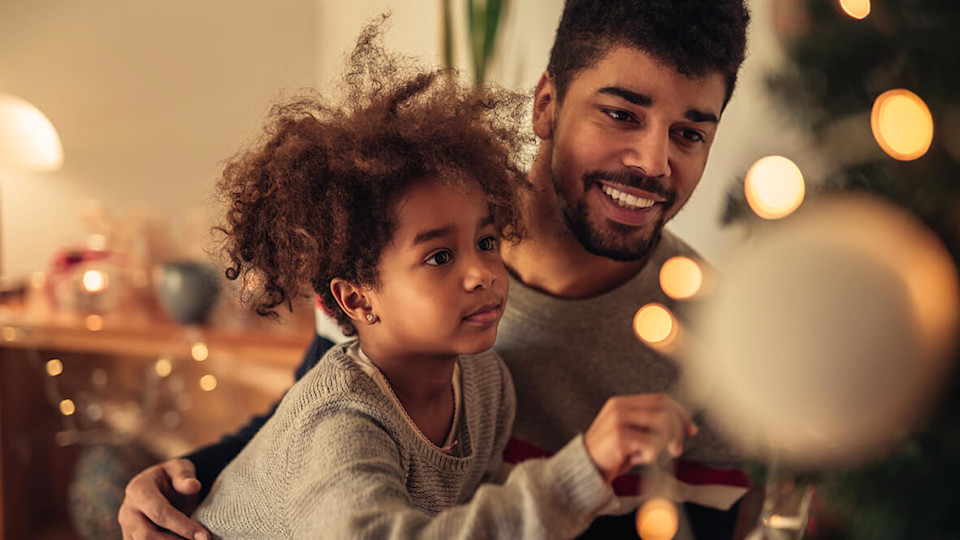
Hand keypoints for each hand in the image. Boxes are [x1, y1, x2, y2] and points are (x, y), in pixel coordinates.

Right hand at [118, 458, 209, 539]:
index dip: (183, 526)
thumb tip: (194, 485)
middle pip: (147, 536)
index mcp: (138, 490)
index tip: (205, 536)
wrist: (159, 486)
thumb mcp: (180, 469)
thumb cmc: (172, 477)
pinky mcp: (130, 539)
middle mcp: (128, 511)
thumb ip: (185, 477)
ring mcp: (127, 528)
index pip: (160, 513)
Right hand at [583, 393, 697, 483]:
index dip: (680, 413)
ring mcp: (618, 420)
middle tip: (676, 449)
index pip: (661, 399)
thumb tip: (683, 426)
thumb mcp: (630, 434)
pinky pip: (651, 444)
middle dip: (677, 430)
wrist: (584, 469)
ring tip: (645, 455)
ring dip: (661, 445)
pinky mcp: (619, 436)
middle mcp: (619, 406)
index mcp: (622, 402)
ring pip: (661, 424)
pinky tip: (633, 459)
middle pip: (664, 408)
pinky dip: (648, 456)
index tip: (691, 429)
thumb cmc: (611, 455)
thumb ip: (649, 424)